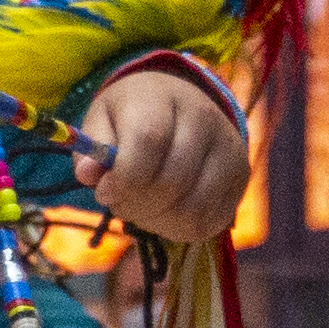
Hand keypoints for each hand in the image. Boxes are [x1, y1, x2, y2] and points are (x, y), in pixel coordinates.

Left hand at [74, 67, 246, 245]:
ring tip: (142, 210)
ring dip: (157, 222)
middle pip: (172, 181)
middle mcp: (204, 119)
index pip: (149, 141)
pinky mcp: (240, 177)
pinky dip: (180, 230)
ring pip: (193, 209)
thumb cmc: (133, 116)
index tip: (104, 191)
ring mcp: (229, 149)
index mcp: (163, 97)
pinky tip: (164, 215)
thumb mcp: (103, 121)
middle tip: (121, 202)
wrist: (180, 103)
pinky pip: (210, 222)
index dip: (123, 177)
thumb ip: (92, 148)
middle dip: (136, 205)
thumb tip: (88, 174)